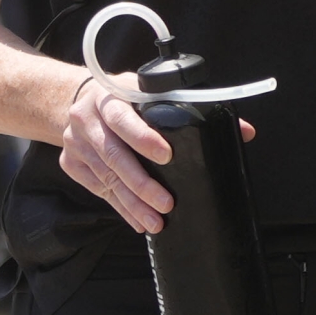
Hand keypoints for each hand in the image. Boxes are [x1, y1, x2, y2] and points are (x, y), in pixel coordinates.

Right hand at [54, 75, 255, 234]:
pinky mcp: (70, 163)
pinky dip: (118, 207)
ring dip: (131, 203)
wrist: (73, 100)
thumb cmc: (125, 98)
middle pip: (113, 155)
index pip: (124, 118)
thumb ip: (195, 108)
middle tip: (166, 203)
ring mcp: (76, 142)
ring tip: (155, 221)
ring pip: (105, 178)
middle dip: (141, 183)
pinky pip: (96, 190)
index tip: (167, 156)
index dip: (143, 137)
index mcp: (110, 97)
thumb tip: (245, 132)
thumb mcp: (153, 93)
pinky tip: (137, 220)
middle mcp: (88, 119)